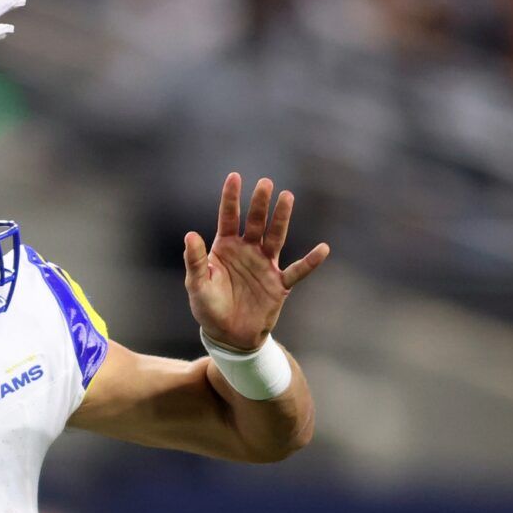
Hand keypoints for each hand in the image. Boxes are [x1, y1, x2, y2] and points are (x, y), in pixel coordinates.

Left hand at [183, 174, 330, 350]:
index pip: (229, 218)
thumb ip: (194, 260)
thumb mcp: (196, 285)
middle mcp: (248, 251)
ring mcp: (265, 265)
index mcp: (225, 248)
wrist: (228, 335)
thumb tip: (189, 235)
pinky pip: (296, 271)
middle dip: (260, 203)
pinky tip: (322, 249)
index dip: (232, 198)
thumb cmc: (209, 307)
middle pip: (256, 222)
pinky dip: (309, 262)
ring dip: (281, 219)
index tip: (235, 176)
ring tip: (287, 197)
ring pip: (276, 237)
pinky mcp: (278, 284)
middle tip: (266, 183)